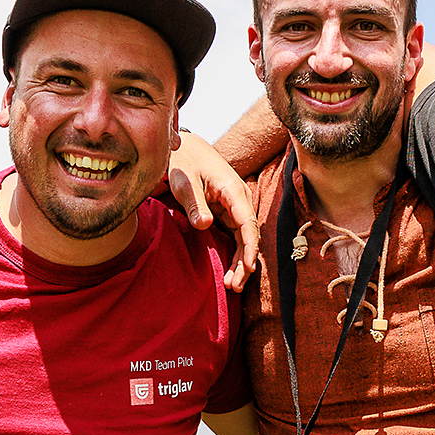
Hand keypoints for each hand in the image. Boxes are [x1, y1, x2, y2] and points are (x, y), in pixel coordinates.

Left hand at [166, 133, 258, 289]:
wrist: (185, 148)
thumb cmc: (184, 162)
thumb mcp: (185, 181)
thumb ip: (195, 203)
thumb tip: (205, 225)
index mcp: (233, 190)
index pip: (248, 223)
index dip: (249, 248)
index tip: (247, 267)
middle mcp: (240, 199)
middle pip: (249, 236)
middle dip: (245, 261)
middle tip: (234, 285)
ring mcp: (236, 206)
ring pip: (244, 238)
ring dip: (241, 261)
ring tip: (232, 285)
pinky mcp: (228, 211)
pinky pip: (236, 236)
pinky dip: (235, 253)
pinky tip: (230, 271)